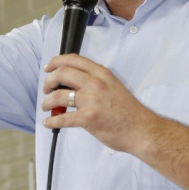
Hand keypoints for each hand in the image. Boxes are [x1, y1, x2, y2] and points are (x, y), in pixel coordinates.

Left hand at [41, 54, 155, 153]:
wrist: (142, 130)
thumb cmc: (128, 111)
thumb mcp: (113, 86)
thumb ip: (95, 81)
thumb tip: (72, 82)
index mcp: (102, 73)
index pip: (73, 59)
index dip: (56, 61)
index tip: (48, 67)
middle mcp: (95, 83)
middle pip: (61, 73)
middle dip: (48, 81)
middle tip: (46, 89)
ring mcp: (91, 101)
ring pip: (58, 96)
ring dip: (47, 102)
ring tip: (47, 106)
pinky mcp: (88, 118)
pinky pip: (62, 118)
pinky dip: (52, 120)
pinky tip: (49, 122)